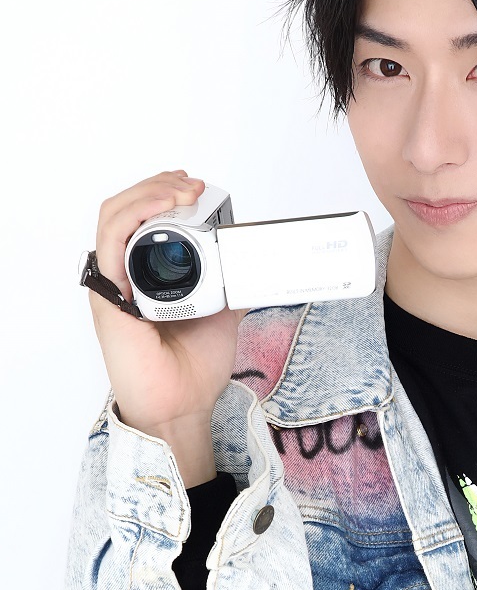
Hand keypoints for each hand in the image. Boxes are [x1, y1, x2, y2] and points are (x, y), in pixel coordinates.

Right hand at [89, 170, 248, 437]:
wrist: (183, 406)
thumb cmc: (193, 369)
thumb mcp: (222, 312)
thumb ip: (230, 285)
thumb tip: (255, 259)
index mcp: (143, 275)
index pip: (141, 218)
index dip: (165, 194)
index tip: (199, 188)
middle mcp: (122, 275)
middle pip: (126, 209)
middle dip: (159, 186)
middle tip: (193, 184)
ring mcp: (113, 284)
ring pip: (114, 216)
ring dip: (148, 194)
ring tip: (181, 190)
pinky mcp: (109, 296)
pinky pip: (112, 242)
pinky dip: (135, 216)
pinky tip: (163, 207)